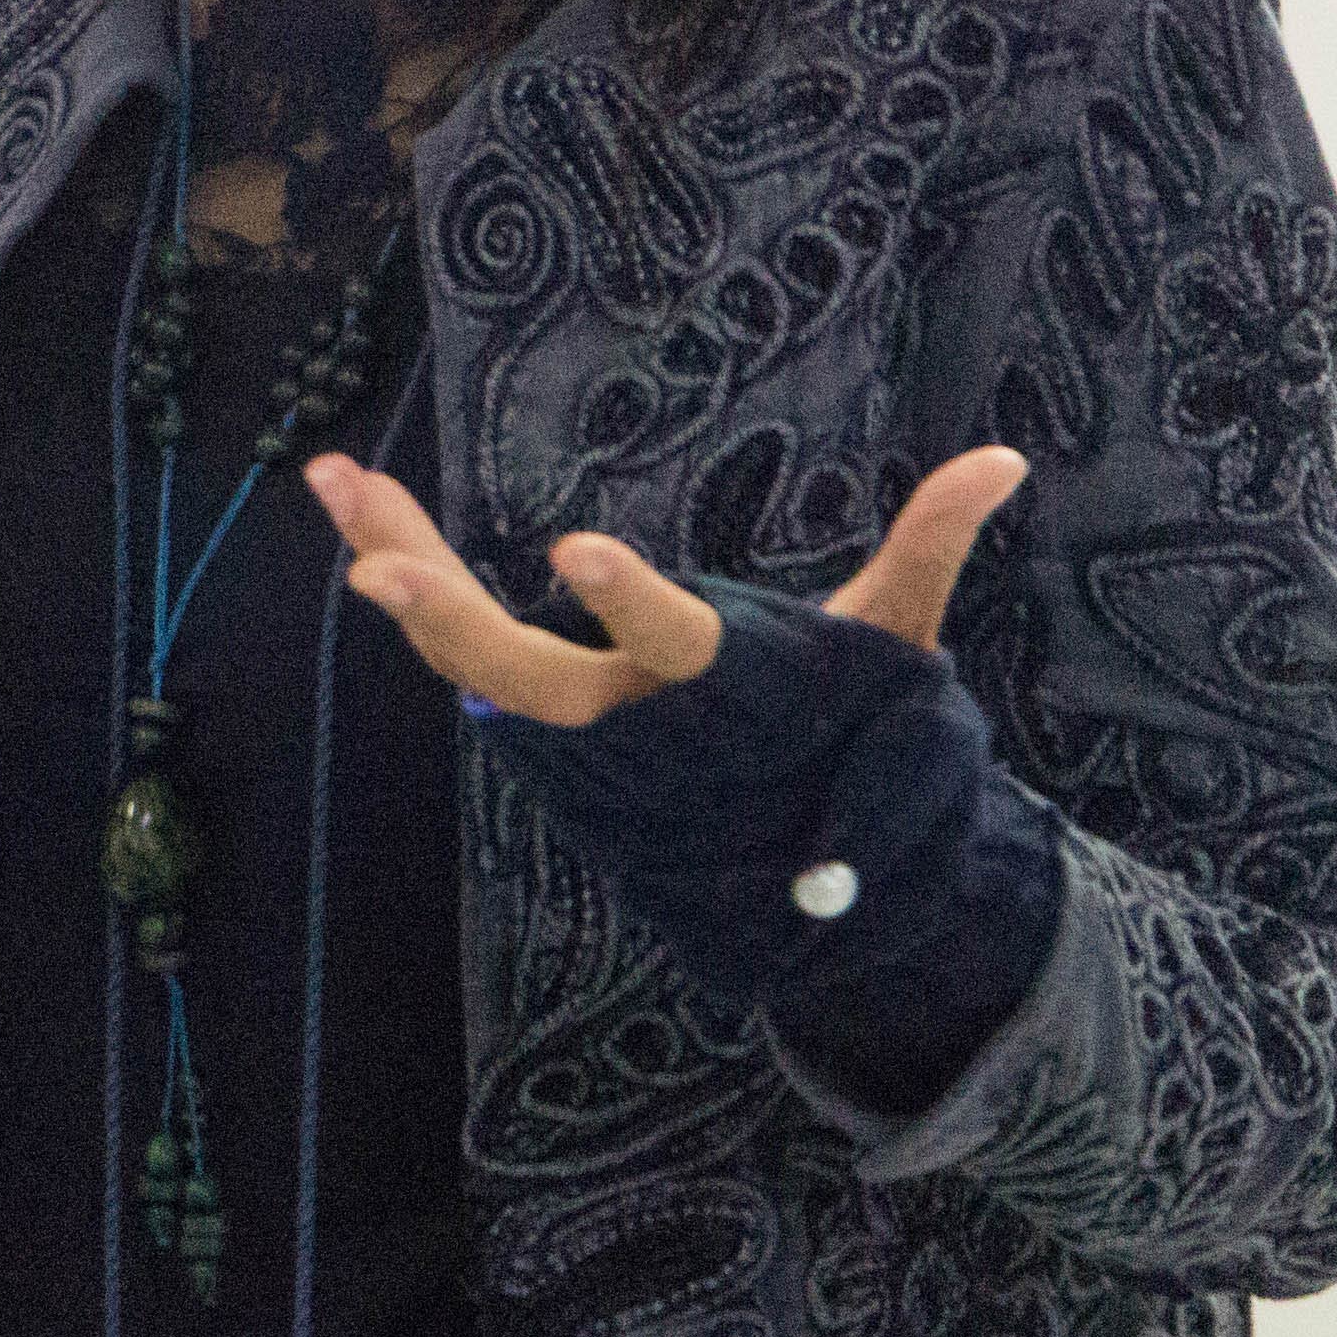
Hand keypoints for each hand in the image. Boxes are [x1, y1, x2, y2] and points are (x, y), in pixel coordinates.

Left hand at [302, 442, 1027, 726]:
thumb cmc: (854, 739)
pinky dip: (403, 584)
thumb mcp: (893, 649)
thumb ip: (925, 546)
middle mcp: (632, 722)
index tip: (572, 551)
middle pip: (522, 678)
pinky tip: (355, 517)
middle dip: (447, 620)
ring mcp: (574, 732)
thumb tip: (1003, 458)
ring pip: (466, 657)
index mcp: (723, 695)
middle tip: (372, 567)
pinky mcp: (536, 728)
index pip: (672, 647)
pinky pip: (454, 652)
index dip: (627, 602)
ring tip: (332, 481)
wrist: (802, 878)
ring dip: (395, 568)